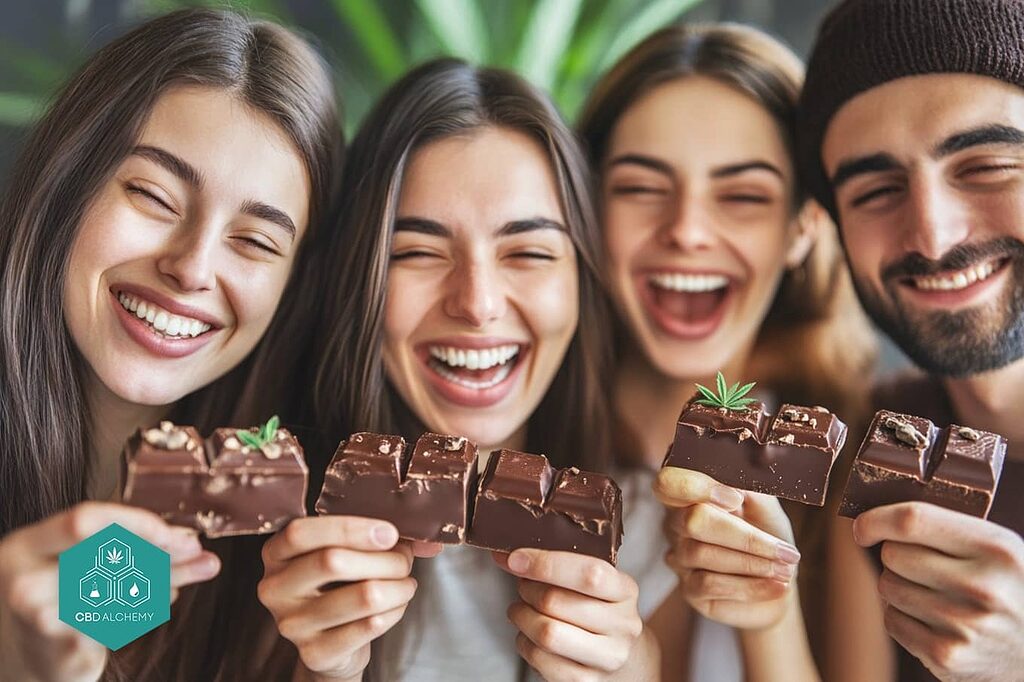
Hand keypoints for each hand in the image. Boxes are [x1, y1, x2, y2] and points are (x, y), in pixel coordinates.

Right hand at [0, 501, 217, 681]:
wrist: (20, 654)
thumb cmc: (58, 597)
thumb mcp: (83, 563)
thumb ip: (138, 552)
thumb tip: (197, 549)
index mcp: (29, 545)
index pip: (85, 521)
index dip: (136, 524)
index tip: (176, 534)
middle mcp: (26, 580)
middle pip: (105, 557)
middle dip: (160, 553)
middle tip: (196, 553)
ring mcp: (40, 620)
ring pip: (121, 593)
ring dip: (162, 582)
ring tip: (182, 576)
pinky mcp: (62, 653)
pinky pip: (120, 624)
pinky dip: (146, 610)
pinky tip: (154, 602)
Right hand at [258, 516, 439, 681]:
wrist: (334, 644)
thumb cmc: (340, 584)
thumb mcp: (348, 551)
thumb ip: (380, 537)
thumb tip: (428, 541)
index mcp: (276, 553)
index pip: (301, 533)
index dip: (349, 528)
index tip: (388, 532)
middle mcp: (275, 588)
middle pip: (333, 561)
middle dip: (384, 558)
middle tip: (404, 561)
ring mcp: (292, 624)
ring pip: (362, 595)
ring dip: (398, 586)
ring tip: (405, 584)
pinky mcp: (315, 653)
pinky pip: (369, 626)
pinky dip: (394, 612)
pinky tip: (396, 606)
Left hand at [494, 548, 644, 680]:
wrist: (626, 658)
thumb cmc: (598, 610)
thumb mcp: (595, 583)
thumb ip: (560, 565)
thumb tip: (507, 556)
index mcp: (626, 591)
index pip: (589, 574)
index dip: (546, 564)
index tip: (515, 558)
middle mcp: (623, 625)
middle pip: (556, 602)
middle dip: (527, 589)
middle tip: (523, 585)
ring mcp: (607, 657)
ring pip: (546, 633)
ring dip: (521, 616)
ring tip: (521, 609)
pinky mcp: (587, 681)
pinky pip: (540, 659)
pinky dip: (523, 642)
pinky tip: (528, 635)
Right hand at [655, 467, 800, 628]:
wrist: (780, 579)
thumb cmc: (769, 534)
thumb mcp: (766, 506)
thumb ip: (750, 488)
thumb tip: (736, 484)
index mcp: (691, 493)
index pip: (669, 482)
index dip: (696, 486)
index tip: (737, 499)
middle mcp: (677, 523)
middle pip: (693, 520)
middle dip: (744, 536)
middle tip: (785, 550)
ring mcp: (680, 557)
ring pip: (704, 554)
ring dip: (755, 563)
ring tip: (787, 568)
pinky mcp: (688, 589)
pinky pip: (710, 584)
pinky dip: (751, 586)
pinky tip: (778, 585)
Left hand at [853, 502, 1023, 681]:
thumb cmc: (1011, 590)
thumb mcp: (999, 549)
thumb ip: (949, 529)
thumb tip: (881, 518)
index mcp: (996, 549)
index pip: (912, 520)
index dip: (876, 519)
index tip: (864, 526)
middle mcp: (981, 587)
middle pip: (893, 555)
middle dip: (896, 556)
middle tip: (921, 566)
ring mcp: (963, 625)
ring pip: (887, 587)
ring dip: (898, 586)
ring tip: (932, 593)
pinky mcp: (946, 656)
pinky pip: (891, 620)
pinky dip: (901, 617)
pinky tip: (932, 618)